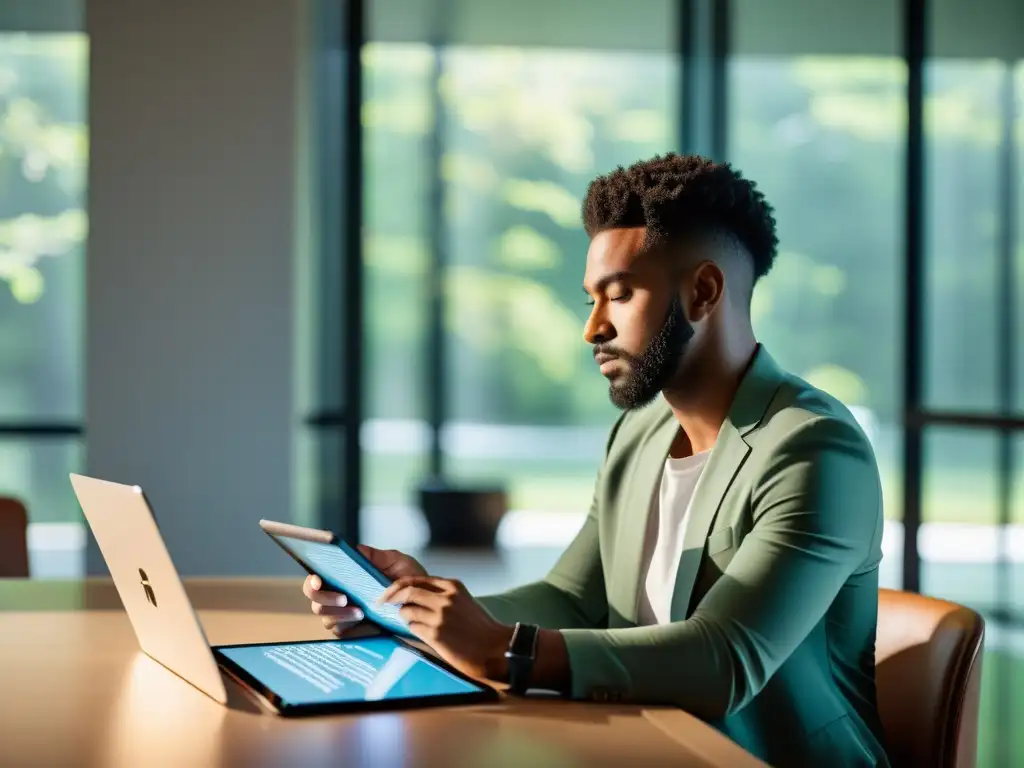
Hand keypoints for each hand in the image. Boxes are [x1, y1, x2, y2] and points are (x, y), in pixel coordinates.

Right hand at [302, 545, 427, 636]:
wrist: (424, 603)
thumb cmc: (409, 579)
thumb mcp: (397, 562)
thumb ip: (376, 556)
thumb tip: (355, 549)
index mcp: (344, 575)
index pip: (316, 576)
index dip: (312, 579)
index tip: (318, 580)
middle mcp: (338, 593)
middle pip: (315, 598)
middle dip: (324, 597)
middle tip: (344, 597)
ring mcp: (342, 613)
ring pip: (325, 615)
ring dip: (338, 612)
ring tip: (359, 610)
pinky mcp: (351, 630)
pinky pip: (339, 630)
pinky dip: (346, 624)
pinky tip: (362, 619)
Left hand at [379, 575, 512, 683]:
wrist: (495, 648)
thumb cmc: (479, 627)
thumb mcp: (463, 601)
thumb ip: (442, 595)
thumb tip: (414, 596)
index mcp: (452, 586)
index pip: (415, 579)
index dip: (397, 586)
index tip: (387, 593)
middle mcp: (445, 598)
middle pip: (406, 591)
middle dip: (390, 597)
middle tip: (382, 604)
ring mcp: (440, 616)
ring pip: (406, 610)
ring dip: (405, 616)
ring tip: (413, 622)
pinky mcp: (436, 634)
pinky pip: (412, 627)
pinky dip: (412, 629)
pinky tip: (422, 633)